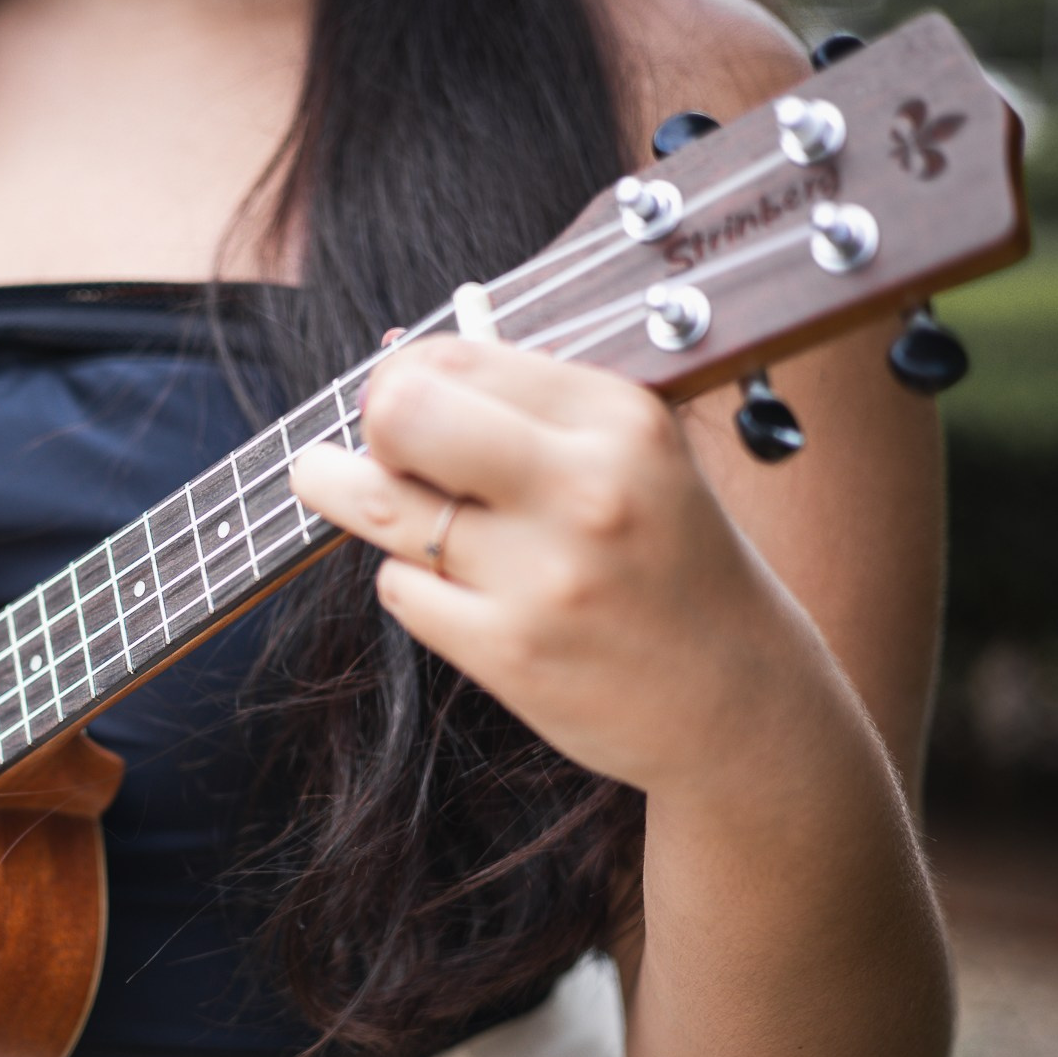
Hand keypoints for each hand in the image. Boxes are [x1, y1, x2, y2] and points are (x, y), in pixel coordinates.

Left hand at [289, 335, 819, 795]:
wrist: (738, 698)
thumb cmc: (666, 560)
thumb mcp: (632, 457)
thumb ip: (524, 411)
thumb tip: (390, 371)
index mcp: (620, 418)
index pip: (458, 358)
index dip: (405, 374)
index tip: (396, 395)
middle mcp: (586, 487)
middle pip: (403, 415)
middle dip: (366, 421)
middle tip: (357, 439)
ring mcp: (545, 575)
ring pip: (382, 505)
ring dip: (336, 488)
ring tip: (319, 477)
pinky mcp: (511, 650)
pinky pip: (402, 590)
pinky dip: (410, 582)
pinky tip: (453, 586)